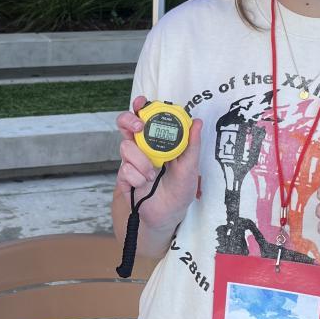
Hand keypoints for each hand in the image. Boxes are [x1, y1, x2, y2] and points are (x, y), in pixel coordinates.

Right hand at [115, 95, 202, 230]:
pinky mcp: (123, 177)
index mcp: (158, 141)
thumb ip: (192, 145)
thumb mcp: (191, 167)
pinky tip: (143, 184)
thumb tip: (196, 122)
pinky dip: (136, 177)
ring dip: (140, 161)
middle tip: (138, 128)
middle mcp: (142, 147)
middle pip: (126, 125)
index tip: (141, 102)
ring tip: (152, 174)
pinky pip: (124, 169)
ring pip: (126, 147)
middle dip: (128, 121)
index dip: (141, 107)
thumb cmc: (180, 190)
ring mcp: (131, 161)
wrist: (167, 215)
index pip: (147, 117)